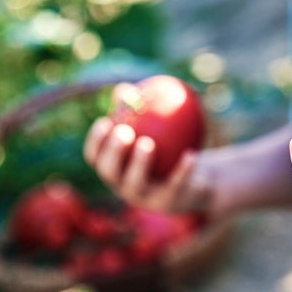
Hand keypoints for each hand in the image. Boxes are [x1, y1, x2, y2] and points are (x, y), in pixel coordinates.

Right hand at [83, 116, 211, 213]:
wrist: (196, 183)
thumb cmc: (169, 150)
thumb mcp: (156, 130)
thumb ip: (138, 111)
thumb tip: (124, 88)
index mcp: (115, 169)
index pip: (95, 158)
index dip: (95, 142)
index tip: (105, 121)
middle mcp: (124, 187)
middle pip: (110, 172)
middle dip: (112, 153)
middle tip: (123, 132)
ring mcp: (146, 198)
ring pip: (137, 184)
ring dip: (140, 164)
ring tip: (147, 143)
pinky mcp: (170, 203)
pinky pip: (175, 186)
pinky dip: (182, 171)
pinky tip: (190, 154)